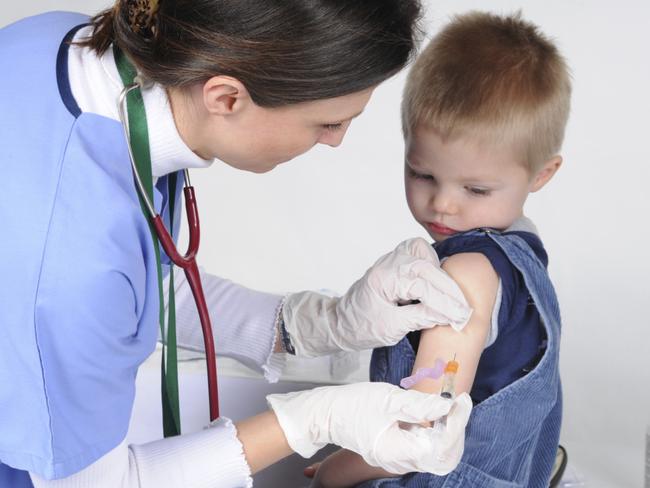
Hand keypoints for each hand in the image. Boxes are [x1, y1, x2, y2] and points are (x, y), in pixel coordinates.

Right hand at [267, 382, 471, 474]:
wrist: (329, 414)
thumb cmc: (352, 405)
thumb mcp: (387, 399)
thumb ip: (419, 405)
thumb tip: (448, 405)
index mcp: (397, 452)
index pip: (440, 445)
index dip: (456, 423)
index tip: (462, 400)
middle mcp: (401, 462)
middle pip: (443, 455)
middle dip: (457, 429)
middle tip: (461, 403)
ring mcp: (400, 460)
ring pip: (437, 453)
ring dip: (449, 431)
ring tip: (452, 407)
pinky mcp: (399, 452)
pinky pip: (426, 447)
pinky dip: (437, 432)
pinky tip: (438, 414)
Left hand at [282, 238, 471, 356]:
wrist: (341, 323)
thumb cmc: (360, 327)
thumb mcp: (391, 328)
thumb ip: (420, 317)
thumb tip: (448, 314)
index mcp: (382, 279)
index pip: (422, 285)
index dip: (444, 302)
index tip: (461, 317)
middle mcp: (387, 263)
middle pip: (426, 266)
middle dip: (448, 289)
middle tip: (462, 311)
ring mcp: (390, 259)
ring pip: (422, 252)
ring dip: (439, 272)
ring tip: (448, 297)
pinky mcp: (394, 262)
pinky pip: (417, 253)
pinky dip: (430, 265)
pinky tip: (435, 285)